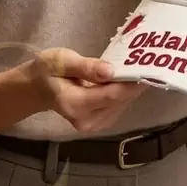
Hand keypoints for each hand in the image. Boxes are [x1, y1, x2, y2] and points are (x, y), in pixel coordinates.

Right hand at [28, 48, 144, 134]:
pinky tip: (127, 80)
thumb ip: (86, 67)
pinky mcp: (98, 123)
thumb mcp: (62, 60)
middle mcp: (85, 120)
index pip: (111, 95)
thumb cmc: (47, 70)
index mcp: (74, 104)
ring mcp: (92, 125)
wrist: (37, 88)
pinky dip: (124, 94)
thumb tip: (111, 71)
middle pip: (119, 101)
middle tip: (149, 63)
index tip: (148, 68)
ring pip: (121, 105)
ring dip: (131, 89)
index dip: (131, 83)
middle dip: (134, 83)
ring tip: (140, 69)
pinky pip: (118, 107)